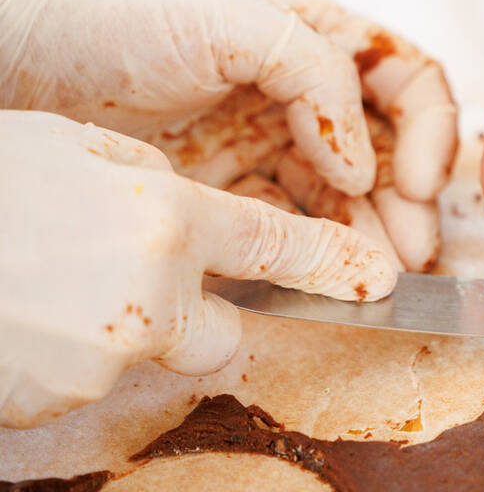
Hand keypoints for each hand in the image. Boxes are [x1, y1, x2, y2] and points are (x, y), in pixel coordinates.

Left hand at [0, 0, 457, 268]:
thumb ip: (319, 78)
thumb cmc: (126, 17)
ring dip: (373, 233)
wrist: (29, 54)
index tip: (414, 183)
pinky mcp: (233, 184)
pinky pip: (291, 221)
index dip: (428, 133)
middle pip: (386, 150)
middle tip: (415, 251)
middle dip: (409, 200)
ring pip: (346, 194)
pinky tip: (330, 274)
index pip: (407, 84)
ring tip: (383, 274)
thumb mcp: (237, 21)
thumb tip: (363, 169)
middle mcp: (306, 90)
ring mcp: (270, 140)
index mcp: (320, 37)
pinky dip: (318, 249)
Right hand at [0, 110, 396, 427]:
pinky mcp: (57, 403)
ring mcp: (104, 357)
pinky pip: (88, 381)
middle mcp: (149, 293)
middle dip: (194, 313)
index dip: (332, 262)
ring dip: (116, 332)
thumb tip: (188, 201)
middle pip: (221, 330)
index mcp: (162, 217)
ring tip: (48, 286)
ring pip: (149, 355)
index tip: (379, 277)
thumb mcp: (75, 148)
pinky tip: (25, 317)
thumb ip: (149, 177)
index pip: (273, 243)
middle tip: (129, 280)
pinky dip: (68, 357)